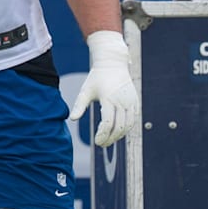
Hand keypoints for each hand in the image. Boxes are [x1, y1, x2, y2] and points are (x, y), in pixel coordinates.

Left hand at [69, 30, 138, 147]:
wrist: (113, 64)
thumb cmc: (96, 78)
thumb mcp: (85, 91)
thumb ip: (79, 106)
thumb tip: (72, 119)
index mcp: (108, 98)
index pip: (108, 123)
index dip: (103, 135)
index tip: (96, 141)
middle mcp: (121, 101)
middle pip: (119, 127)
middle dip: (111, 139)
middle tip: (102, 144)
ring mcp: (130, 101)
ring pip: (129, 125)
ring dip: (120, 136)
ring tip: (110, 140)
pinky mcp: (135, 101)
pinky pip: (133, 119)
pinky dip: (127, 128)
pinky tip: (118, 132)